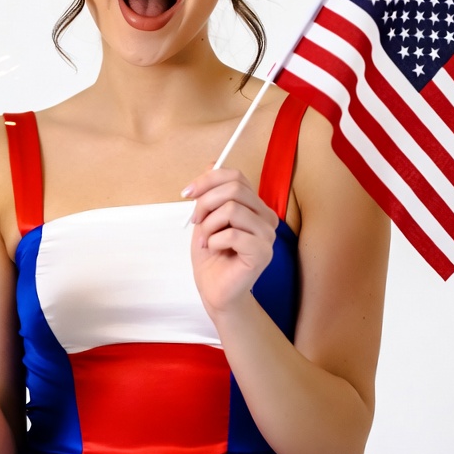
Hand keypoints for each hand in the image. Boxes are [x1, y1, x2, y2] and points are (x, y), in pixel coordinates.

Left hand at [185, 168, 278, 317]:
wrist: (214, 291)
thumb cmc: (212, 257)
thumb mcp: (206, 218)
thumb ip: (211, 193)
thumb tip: (212, 163)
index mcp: (255, 206)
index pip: (236, 176)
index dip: (208, 179)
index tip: (187, 193)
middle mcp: (266, 218)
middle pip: (234, 189)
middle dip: (205, 203)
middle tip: (195, 222)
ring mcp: (267, 236)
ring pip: (232, 209)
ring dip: (209, 225)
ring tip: (205, 240)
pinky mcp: (262, 253)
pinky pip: (232, 234)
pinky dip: (214, 241)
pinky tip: (214, 250)